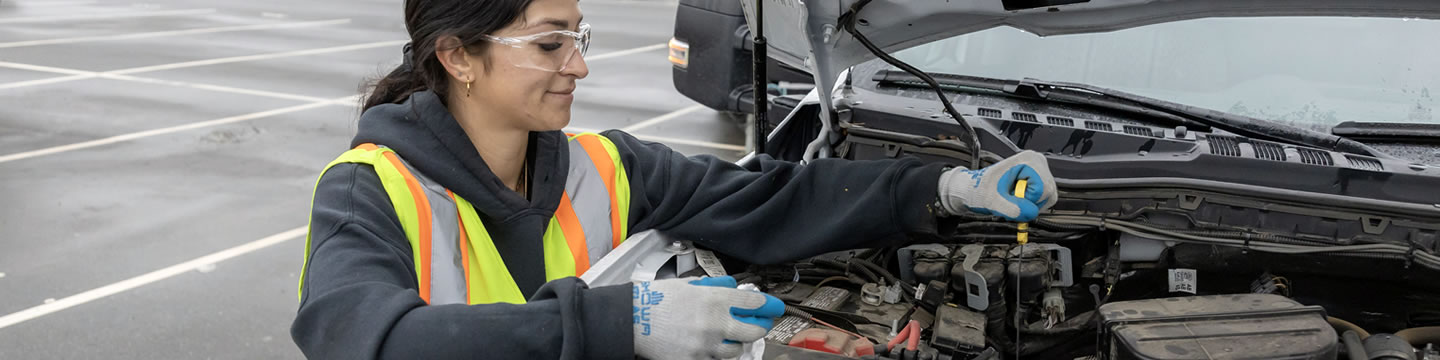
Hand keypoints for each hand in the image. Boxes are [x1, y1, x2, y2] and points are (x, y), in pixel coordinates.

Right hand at [633, 276, 783, 358]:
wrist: (631, 319)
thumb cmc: (655, 300)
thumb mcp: (687, 285)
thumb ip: (714, 286)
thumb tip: (733, 287)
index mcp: (713, 300)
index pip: (753, 304)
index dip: (769, 306)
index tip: (775, 308)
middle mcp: (714, 323)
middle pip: (753, 330)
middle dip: (760, 326)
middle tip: (759, 323)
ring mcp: (706, 345)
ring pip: (736, 349)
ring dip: (735, 342)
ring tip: (727, 335)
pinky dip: (716, 353)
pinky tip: (710, 345)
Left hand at [937, 150, 1057, 221]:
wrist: (974, 189)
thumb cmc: (980, 189)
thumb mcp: (993, 201)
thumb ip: (1012, 208)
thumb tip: (1031, 213)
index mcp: (1028, 160)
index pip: (1043, 189)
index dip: (1027, 200)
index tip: (1010, 198)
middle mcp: (1037, 163)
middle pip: (1048, 194)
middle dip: (1029, 204)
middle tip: (1010, 201)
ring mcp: (1039, 171)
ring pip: (1047, 198)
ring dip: (1029, 205)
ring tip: (1011, 200)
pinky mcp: (1039, 181)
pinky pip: (1043, 200)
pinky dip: (1030, 205)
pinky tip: (1016, 200)